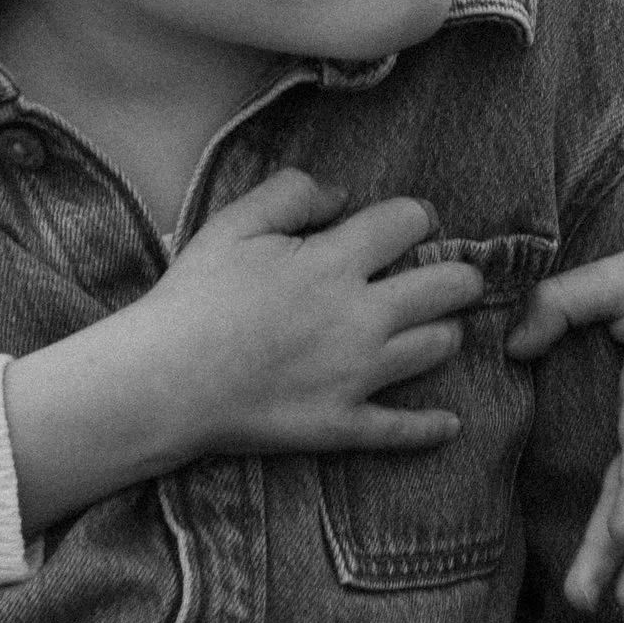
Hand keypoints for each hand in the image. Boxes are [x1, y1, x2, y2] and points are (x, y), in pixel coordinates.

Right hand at [143, 171, 475, 458]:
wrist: (165, 380)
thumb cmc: (195, 296)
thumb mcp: (234, 223)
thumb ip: (293, 193)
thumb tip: (344, 196)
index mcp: (335, 262)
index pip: (410, 222)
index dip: (415, 216)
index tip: (408, 225)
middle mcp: (361, 317)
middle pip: (449, 286)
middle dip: (458, 275)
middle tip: (447, 277)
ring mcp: (358, 375)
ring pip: (438, 348)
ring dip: (444, 333)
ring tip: (431, 328)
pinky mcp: (343, 424)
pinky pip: (404, 429)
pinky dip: (433, 428)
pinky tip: (449, 423)